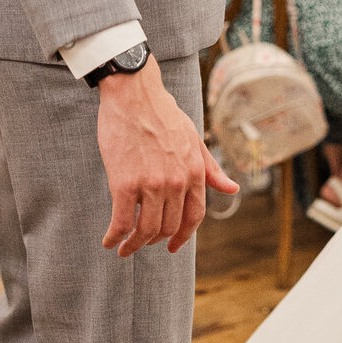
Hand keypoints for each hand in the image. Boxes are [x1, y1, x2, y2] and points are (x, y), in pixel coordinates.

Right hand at [96, 56, 235, 256]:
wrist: (134, 94)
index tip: (172, 246)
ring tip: (124, 248)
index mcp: (194, 172)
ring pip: (146, 229)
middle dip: (156, 240)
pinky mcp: (124, 183)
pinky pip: (122, 221)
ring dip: (134, 245)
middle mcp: (176, 182)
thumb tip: (233, 188)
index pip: (194, 217)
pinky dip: (115, 236)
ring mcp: (151, 184)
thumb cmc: (162, 113)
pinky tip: (109, 240)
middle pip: (169, 227)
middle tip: (142, 243)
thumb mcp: (193, 139)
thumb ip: (210, 168)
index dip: (183, 236)